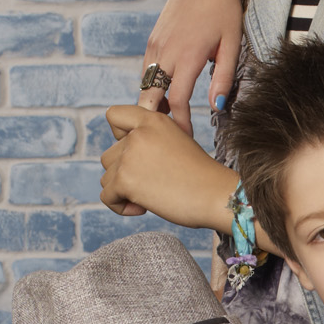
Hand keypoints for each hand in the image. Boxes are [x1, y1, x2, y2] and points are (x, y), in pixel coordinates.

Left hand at [100, 104, 239, 230]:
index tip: (136, 151)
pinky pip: (107, 197)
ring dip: (123, 191)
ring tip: (150, 196)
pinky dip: (121, 207)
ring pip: (107, 177)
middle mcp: (138, 134)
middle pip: (109, 155)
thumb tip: (127, 155)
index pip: (114, 115)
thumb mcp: (177, 142)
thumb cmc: (202, 176)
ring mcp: (129, 156)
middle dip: (125, 173)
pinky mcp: (125, 180)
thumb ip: (150, 140)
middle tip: (153, 183)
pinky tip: (143, 208)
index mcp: (153, 120)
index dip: (118, 135)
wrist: (217, 196)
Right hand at [141, 0, 245, 132]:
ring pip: (145, 84)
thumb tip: (218, 107)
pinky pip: (147, 69)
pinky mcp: (153, 39)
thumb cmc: (224, 10)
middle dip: (154, 119)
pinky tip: (165, 94)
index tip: (186, 138)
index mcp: (187, 56)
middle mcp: (165, 52)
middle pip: (149, 96)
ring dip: (152, 103)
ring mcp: (155, 45)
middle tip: (166, 136)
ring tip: (167, 119)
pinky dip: (152, 85)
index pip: (177, 101)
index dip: (180, 123)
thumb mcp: (231, 45)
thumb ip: (223, 78)